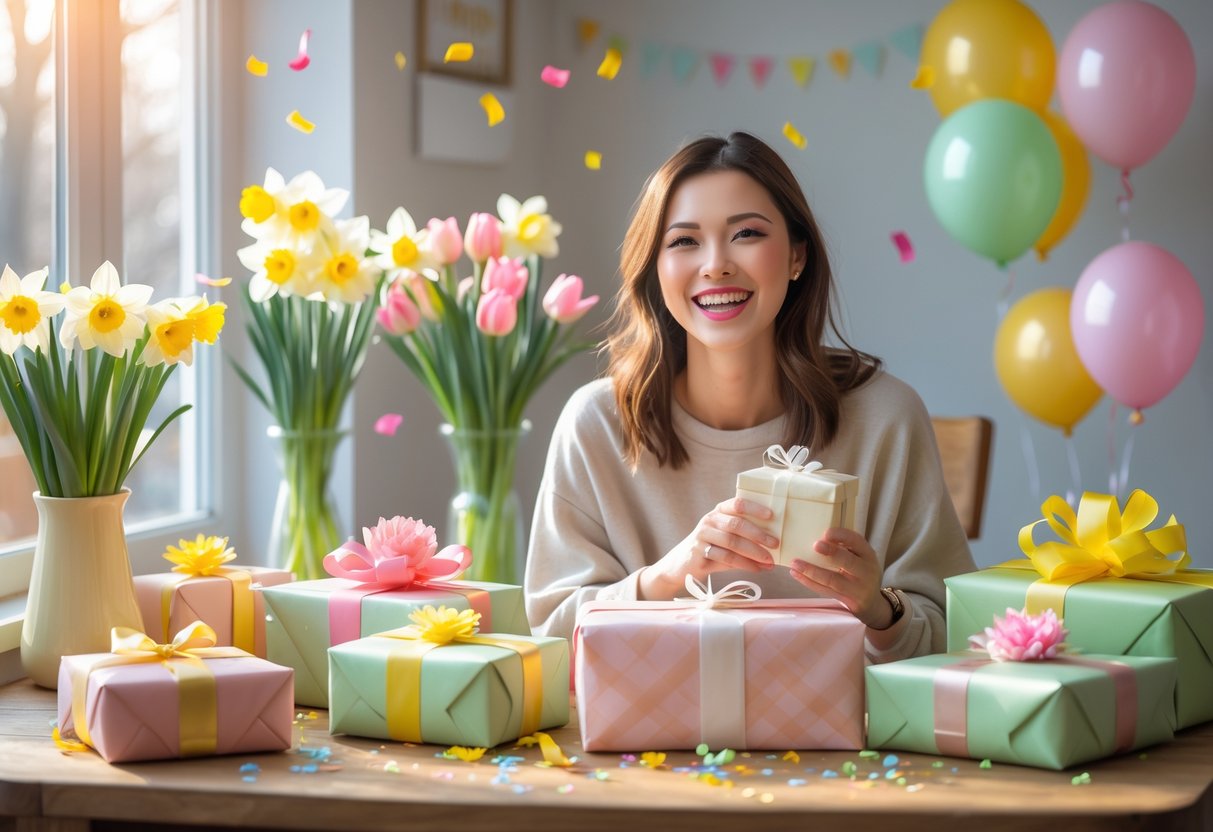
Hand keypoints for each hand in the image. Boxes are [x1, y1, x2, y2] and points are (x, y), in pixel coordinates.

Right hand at [638, 498, 778, 599]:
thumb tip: (774, 546)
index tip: (771, 515)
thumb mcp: (725, 537)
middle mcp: (709, 520)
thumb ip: (745, 537)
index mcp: (718, 511)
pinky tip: (756, 569)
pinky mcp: (698, 553)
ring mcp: (702, 536)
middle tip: (775, 544)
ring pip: (732, 543)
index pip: (737, 504)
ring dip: (754, 553)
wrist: (682, 564)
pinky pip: (725, 559)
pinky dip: (744, 564)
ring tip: (769, 561)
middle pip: (736, 524)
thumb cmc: (711, 548)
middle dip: (758, 535)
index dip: (754, 508)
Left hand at [788, 527, 890, 628]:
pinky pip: (825, 591)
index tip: (826, 533)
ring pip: (833, 580)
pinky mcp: (848, 601)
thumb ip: (844, 548)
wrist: (872, 602)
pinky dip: (809, 582)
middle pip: (848, 561)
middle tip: (815, 545)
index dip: (842, 536)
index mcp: (868, 555)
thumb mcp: (860, 557)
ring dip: (812, 571)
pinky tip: (796, 574)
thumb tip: (817, 538)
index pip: (857, 542)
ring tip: (795, 563)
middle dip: (832, 552)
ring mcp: (858, 589)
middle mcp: (866, 571)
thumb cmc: (860, 572)